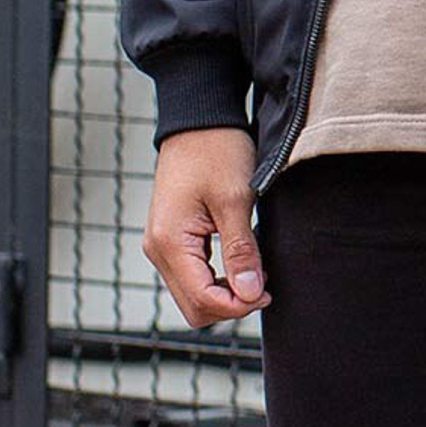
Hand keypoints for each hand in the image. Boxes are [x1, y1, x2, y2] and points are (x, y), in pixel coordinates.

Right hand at [142, 127, 271, 324]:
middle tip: (264, 285)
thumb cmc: (217, 150)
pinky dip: (216, 279)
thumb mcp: (236, 200)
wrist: (199, 119)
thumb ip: (241, 251)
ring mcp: (162, 244)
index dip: (238, 306)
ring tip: (255, 272)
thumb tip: (250, 294)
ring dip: (225, 293)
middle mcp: (158, 249)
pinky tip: (240, 262)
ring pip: (193, 295)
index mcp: (170, 242)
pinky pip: (191, 276)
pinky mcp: (171, 238)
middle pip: (194, 307)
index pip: (202, 301)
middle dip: (231, 305)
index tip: (267, 292)